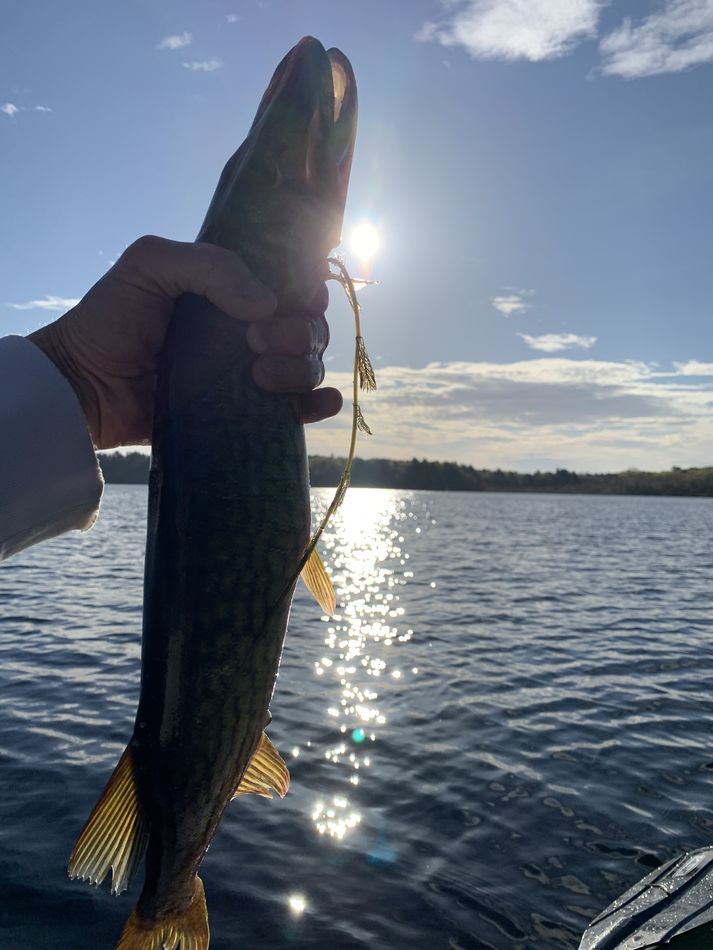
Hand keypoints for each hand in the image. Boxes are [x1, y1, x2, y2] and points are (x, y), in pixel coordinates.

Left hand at [28, 236, 341, 448]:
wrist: (84, 389)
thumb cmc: (109, 320)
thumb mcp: (149, 265)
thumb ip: (209, 265)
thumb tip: (268, 302)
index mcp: (232, 291)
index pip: (292, 283)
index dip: (305, 286)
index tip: (290, 295)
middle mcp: (247, 330)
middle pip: (307, 326)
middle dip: (298, 330)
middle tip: (256, 339)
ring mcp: (249, 374)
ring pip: (307, 365)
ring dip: (301, 366)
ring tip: (258, 374)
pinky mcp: (245, 414)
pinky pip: (298, 410)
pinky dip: (320, 403)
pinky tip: (317, 401)